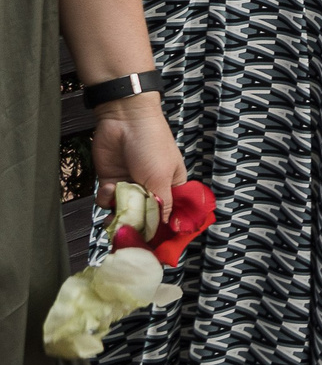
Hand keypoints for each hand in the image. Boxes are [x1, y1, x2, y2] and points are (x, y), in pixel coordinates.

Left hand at [88, 96, 184, 220]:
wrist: (125, 120)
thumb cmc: (152, 144)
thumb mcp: (161, 177)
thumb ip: (162, 204)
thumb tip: (164, 226)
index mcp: (171, 186)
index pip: (169, 214)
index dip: (162, 229)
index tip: (154, 243)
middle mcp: (151, 188)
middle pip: (144, 216)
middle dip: (136, 223)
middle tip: (129, 230)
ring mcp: (130, 185)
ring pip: (123, 211)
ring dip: (119, 210)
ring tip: (117, 206)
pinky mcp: (112, 181)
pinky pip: (107, 201)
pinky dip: (107, 197)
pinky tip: (110, 185)